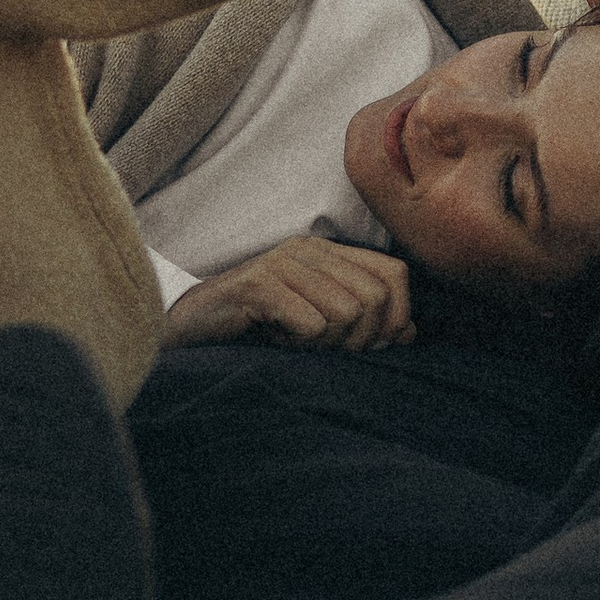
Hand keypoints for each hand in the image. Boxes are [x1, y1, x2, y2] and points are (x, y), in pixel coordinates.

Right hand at [157, 237, 414, 350]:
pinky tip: (276, 340)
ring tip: (296, 341)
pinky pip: (310, 325)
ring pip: (345, 314)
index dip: (396, 316)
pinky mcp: (258, 286)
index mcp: (327, 252)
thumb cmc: (257, 325)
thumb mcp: (316, 320)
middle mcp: (308, 250)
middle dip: (360, 339)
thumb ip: (363, 322)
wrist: (190, 326)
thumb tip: (409, 333)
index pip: (395, 274)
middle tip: (327, 349)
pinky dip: (300, 345)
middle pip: (374, 298)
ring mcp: (282, 264)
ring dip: (325, 343)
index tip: (372, 346)